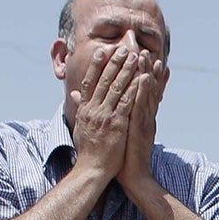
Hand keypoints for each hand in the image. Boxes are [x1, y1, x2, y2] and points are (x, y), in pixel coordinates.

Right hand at [70, 45, 140, 183]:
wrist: (93, 170)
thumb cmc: (88, 151)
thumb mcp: (80, 127)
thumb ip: (80, 108)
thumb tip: (75, 95)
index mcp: (85, 109)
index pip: (90, 82)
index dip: (96, 66)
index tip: (102, 52)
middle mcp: (93, 110)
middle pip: (104, 80)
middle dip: (114, 63)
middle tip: (123, 49)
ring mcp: (105, 116)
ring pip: (117, 88)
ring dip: (127, 71)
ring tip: (135, 57)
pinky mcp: (117, 125)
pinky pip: (128, 103)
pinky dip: (136, 89)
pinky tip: (143, 78)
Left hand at [119, 54, 168, 192]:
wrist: (135, 178)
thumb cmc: (124, 159)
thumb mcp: (120, 135)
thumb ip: (116, 120)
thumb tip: (112, 114)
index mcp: (140, 119)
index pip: (142, 94)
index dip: (143, 77)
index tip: (141, 61)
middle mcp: (146, 118)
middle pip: (148, 90)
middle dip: (147, 71)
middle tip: (147, 52)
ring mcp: (145, 122)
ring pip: (147, 94)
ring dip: (148, 75)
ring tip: (148, 57)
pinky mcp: (142, 128)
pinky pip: (143, 106)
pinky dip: (144, 91)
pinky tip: (144, 78)